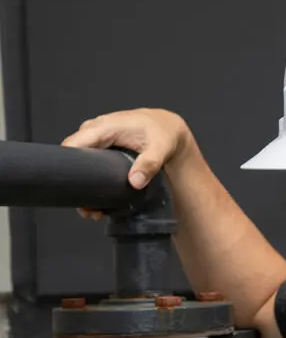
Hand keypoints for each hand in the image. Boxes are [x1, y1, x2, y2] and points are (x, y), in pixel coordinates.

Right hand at [61, 108, 193, 218]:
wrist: (166, 126)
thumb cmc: (162, 133)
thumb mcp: (159, 149)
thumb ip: (148, 164)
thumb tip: (135, 182)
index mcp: (104, 127)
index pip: (73, 145)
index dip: (67, 166)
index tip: (75, 192)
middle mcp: (94, 131)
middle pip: (72, 157)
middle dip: (76, 183)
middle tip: (87, 209)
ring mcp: (96, 139)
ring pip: (79, 162)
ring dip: (83, 185)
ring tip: (92, 210)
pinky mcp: (100, 147)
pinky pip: (88, 162)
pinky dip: (90, 180)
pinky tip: (98, 201)